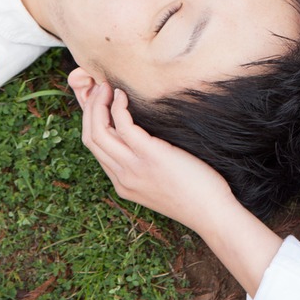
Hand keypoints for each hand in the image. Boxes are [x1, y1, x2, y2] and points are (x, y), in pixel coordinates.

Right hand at [69, 73, 282, 295]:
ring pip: (98, 131)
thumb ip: (146, 166)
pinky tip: (123, 96)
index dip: (91, 122)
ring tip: (106, 87)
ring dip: (97, 104)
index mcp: (122, 183)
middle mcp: (122, 176)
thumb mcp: (160, 183)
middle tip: (97, 88)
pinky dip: (118, 107)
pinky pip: (123, 126)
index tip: (97, 103)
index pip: (95, 149)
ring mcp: (133, 168)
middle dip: (89, 109)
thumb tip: (146, 142)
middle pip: (91, 137)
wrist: (210, 213)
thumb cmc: (195, 194)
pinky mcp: (150, 156)